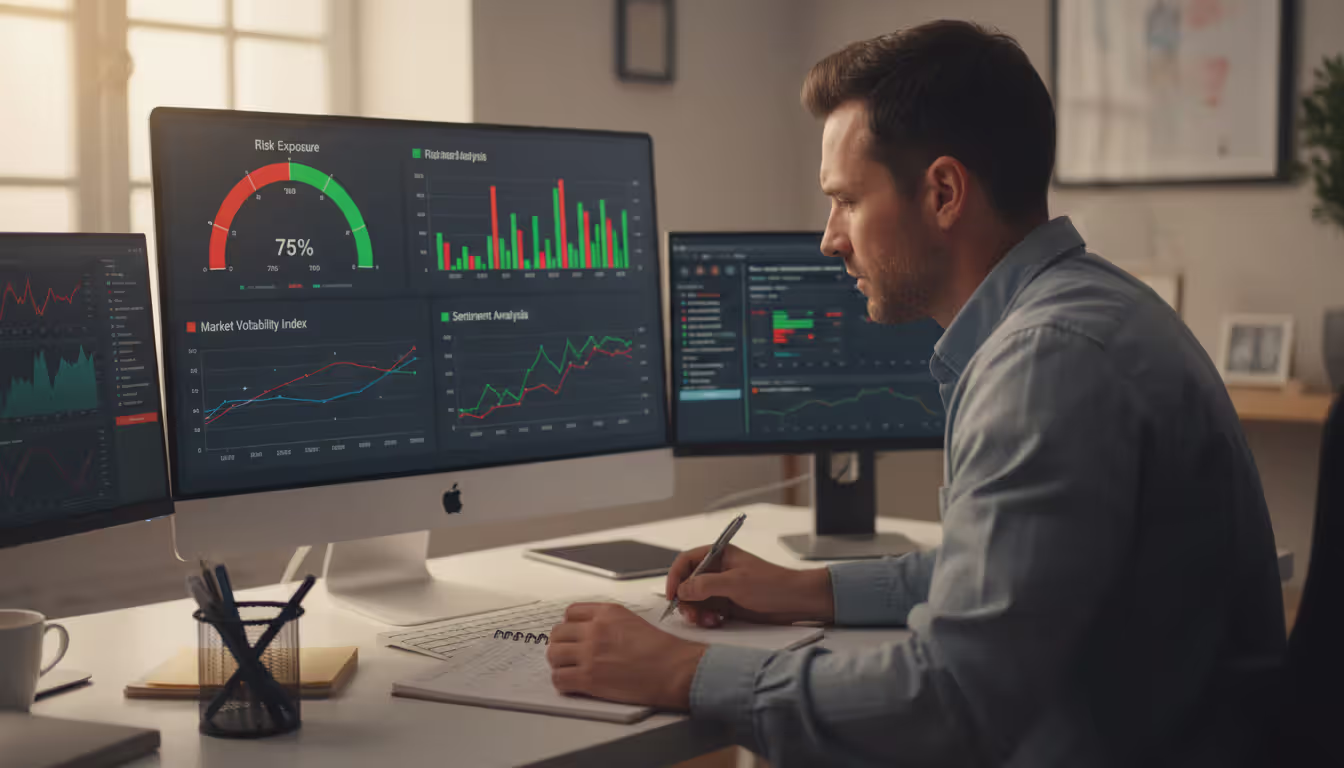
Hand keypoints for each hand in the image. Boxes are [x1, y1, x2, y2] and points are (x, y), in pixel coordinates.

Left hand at [548, 602, 705, 709]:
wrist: (674, 670)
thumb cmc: (663, 650)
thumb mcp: (633, 622)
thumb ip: (610, 623)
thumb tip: (594, 633)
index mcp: (607, 613)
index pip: (571, 613)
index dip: (569, 625)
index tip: (571, 633)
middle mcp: (595, 629)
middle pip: (558, 633)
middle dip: (561, 644)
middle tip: (567, 653)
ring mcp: (590, 653)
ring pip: (554, 654)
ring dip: (559, 663)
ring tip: (568, 668)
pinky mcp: (589, 678)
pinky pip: (559, 678)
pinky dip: (562, 682)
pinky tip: (571, 684)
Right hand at [665, 544, 833, 627]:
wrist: (797, 602)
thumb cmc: (773, 584)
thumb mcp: (736, 583)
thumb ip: (705, 585)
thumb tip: (681, 590)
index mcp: (719, 555)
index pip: (686, 561)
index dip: (675, 577)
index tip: (672, 595)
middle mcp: (718, 570)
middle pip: (687, 583)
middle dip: (686, 600)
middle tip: (690, 615)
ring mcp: (723, 588)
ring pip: (696, 600)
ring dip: (696, 612)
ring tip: (707, 620)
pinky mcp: (728, 605)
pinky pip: (707, 612)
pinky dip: (707, 618)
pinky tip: (716, 622)